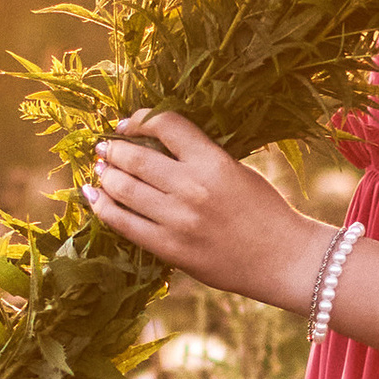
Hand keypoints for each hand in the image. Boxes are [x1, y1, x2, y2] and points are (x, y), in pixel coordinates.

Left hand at [82, 109, 330, 310]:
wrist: (284, 259)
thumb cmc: (265, 211)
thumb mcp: (238, 170)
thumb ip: (199, 158)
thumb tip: (153, 146)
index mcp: (213, 161)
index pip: (165, 125)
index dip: (139, 119)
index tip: (128, 124)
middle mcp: (192, 187)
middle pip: (135, 157)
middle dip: (113, 149)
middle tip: (104, 148)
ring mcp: (178, 220)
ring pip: (123, 188)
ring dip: (105, 175)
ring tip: (101, 171)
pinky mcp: (170, 248)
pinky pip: (124, 223)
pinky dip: (103, 207)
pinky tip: (94, 197)